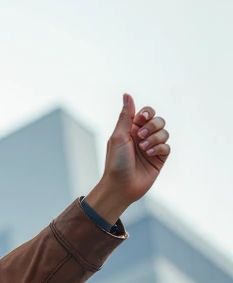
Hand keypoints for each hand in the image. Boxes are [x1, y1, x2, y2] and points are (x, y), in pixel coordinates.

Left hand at [85, 94, 169, 224]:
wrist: (120, 187)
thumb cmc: (115, 163)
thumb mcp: (118, 136)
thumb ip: (126, 116)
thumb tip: (126, 95)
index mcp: (132, 130)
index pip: (146, 113)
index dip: (147, 113)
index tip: (142, 118)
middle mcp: (143, 137)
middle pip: (158, 120)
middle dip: (152, 126)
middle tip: (140, 137)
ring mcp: (152, 148)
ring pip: (164, 132)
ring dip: (155, 138)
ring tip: (143, 149)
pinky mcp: (159, 158)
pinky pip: (167, 146)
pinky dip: (159, 148)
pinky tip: (149, 155)